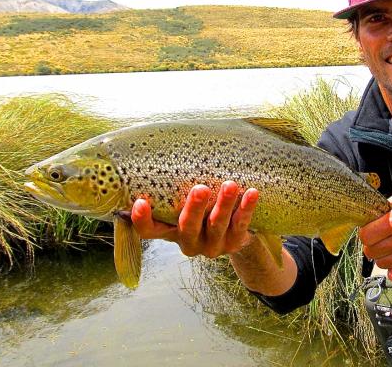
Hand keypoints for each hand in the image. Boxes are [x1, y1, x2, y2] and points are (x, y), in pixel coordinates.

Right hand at [130, 181, 258, 258]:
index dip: (142, 220)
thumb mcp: (182, 202)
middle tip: (200, 189)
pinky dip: (246, 208)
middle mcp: (189, 241)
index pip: (149, 231)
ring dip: (223, 204)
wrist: (234, 234)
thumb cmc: (201, 209)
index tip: (139, 202)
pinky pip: (241, 224)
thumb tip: (164, 145)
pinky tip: (252, 193)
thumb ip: (173, 187)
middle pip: (187, 227)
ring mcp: (212, 245)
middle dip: (194, 209)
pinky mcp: (234, 242)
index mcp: (170, 232)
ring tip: (230, 185)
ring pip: (217, 225)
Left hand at [359, 190, 391, 287]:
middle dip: (371, 246)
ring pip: (382, 264)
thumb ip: (387, 203)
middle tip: (377, 242)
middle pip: (371, 251)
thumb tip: (372, 212)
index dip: (364, 233)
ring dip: (382, 258)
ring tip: (388, 251)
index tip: (369, 231)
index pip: (366, 234)